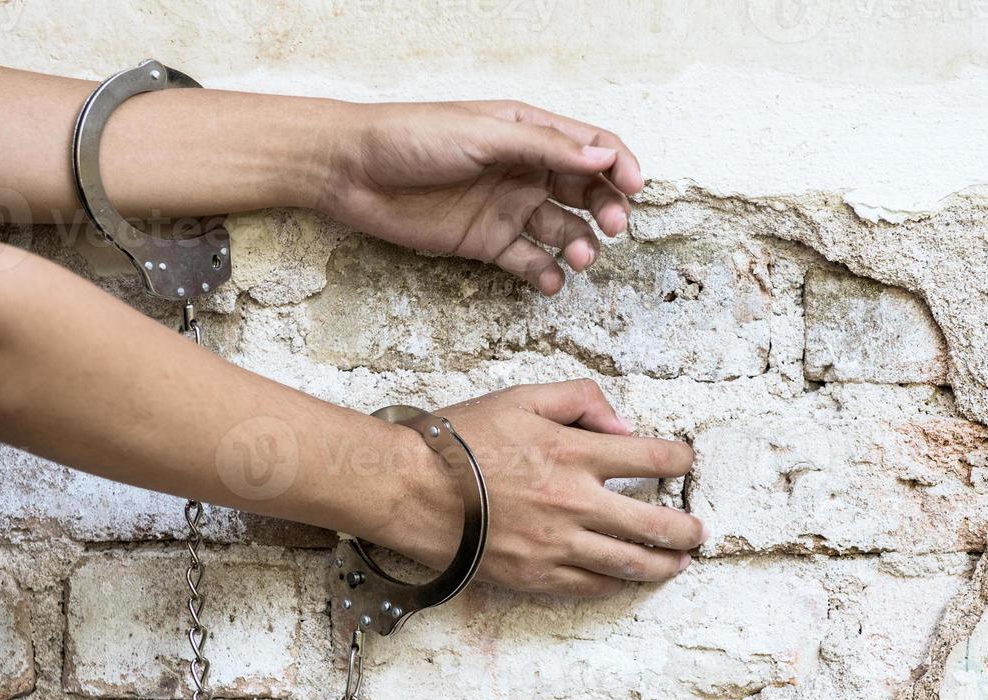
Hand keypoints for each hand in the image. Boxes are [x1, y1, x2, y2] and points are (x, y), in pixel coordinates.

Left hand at [317, 100, 643, 294]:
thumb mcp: (482, 135)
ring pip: (562, 229)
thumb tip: (601, 158)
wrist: (351, 172)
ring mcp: (507, 208)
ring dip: (580, 245)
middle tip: (613, 228)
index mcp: (527, 131)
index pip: (590, 146)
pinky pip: (528, 261)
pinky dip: (546, 274)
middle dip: (607, 209)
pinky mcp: (486, 242)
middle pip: (585, 191)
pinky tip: (552, 280)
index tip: (635, 188)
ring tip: (580, 257)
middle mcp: (523, 169)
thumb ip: (543, 148)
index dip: (619, 165)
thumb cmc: (409, 137)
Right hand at [384, 380, 703, 596]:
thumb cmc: (460, 441)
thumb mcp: (521, 398)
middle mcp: (574, 503)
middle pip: (654, 523)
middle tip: (698, 531)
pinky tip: (627, 580)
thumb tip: (623, 425)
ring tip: (677, 563)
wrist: (410, 490)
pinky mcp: (535, 576)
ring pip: (628, 563)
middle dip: (686, 529)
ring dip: (662, 564)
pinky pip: (590, 586)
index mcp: (574, 454)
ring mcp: (557, 545)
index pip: (652, 458)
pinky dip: (616, 584)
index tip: (687, 461)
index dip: (680, 460)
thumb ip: (579, 400)